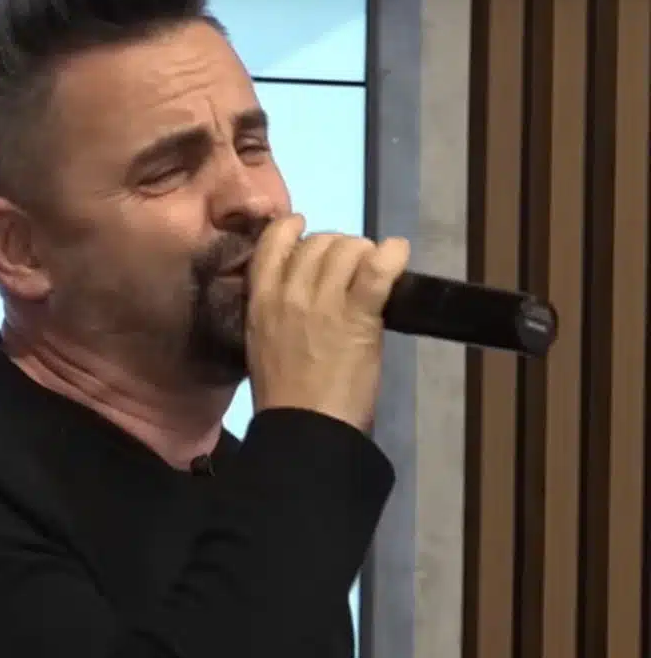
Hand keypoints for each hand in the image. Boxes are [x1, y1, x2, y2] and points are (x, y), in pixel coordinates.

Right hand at [245, 216, 409, 430]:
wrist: (305, 428)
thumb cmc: (284, 395)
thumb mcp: (263, 342)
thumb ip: (276, 309)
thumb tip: (301, 286)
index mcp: (260, 300)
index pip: (274, 240)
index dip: (294, 228)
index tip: (307, 233)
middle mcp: (288, 293)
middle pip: (319, 242)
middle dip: (338, 249)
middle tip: (351, 272)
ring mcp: (323, 302)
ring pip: (348, 248)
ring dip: (366, 255)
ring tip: (373, 275)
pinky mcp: (357, 314)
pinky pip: (377, 268)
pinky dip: (393, 256)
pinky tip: (397, 256)